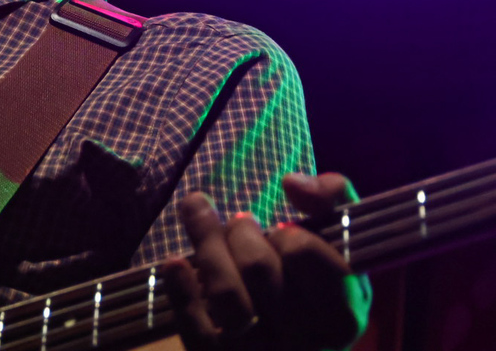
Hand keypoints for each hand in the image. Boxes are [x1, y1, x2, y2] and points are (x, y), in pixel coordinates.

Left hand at [163, 173, 371, 350]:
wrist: (294, 348)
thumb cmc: (314, 285)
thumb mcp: (340, 246)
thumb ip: (332, 199)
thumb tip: (293, 182)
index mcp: (343, 314)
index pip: (304, 254)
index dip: (286, 233)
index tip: (280, 229)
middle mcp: (306, 342)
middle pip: (258, 269)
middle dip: (240, 232)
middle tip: (239, 221)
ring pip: (226, 297)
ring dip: (208, 248)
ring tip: (205, 223)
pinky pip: (196, 329)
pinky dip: (181, 291)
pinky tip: (174, 263)